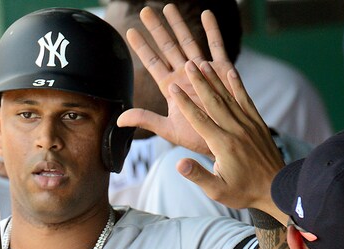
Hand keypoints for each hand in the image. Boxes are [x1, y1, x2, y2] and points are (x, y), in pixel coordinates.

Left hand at [116, 6, 233, 155]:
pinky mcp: (222, 70)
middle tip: (145, 10)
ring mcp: (203, 70)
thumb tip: (118, 120)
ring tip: (169, 7)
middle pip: (168, 46)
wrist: (225, 141)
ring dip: (179, 24)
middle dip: (157, 28)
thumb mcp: (168, 129)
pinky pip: (217, 46)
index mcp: (171, 87)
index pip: (152, 62)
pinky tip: (206, 13)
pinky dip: (212, 30)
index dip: (142, 47)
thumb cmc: (197, 137)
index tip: (130, 31)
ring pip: (189, 42)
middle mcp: (185, 75)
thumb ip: (145, 119)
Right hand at [166, 61, 284, 214]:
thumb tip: (178, 163)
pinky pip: (246, 101)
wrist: (277, 189)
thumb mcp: (216, 190)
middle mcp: (236, 130)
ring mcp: (249, 125)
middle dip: (199, 82)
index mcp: (222, 145)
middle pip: (213, 102)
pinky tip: (232, 72)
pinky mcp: (258, 125)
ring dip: (215, 79)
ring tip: (204, 64)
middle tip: (188, 65)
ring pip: (229, 97)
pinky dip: (238, 86)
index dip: (184, 103)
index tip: (173, 88)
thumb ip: (198, 175)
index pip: (199, 119)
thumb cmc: (243, 192)